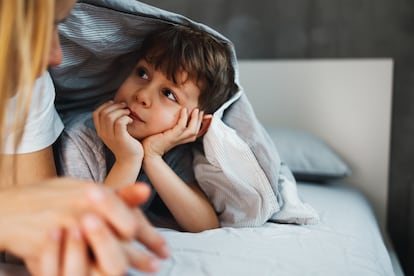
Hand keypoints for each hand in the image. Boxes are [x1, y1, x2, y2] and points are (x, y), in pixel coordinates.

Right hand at [0, 178, 168, 274]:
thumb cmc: (54, 197)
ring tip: (137, 272)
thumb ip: (117, 195)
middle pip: (121, 245)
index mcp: (94, 195)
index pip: (131, 221)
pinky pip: (74, 271)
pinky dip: (93, 274)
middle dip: (141, 258)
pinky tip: (102, 274)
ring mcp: (64, 233)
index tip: (163, 249)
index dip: (151, 237)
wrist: (11, 208)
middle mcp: (83, 213)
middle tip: (155, 266)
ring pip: (103, 262)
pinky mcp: (45, 250)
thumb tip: (147, 191)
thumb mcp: (85, 188)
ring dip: (124, 268)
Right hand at [93, 101, 143, 162]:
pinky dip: (125, 118)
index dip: (105, 105)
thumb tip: (116, 107)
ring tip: (128, 113)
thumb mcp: (116, 133)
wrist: (130, 161)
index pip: (96, 113)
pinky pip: (119, 122)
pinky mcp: (120, 139)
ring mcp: (111, 137)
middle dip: (115, 106)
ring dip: (121, 111)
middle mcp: (103, 134)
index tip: (114, 103)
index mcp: (101, 131)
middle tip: (125, 107)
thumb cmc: (126, 144)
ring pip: (110, 116)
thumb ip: (112, 123)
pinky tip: (131, 121)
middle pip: (104, 113)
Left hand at [142, 108, 203, 157]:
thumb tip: (172, 117)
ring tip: (195, 110)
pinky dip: (184, 118)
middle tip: (200, 110)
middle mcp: (182, 139)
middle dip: (201, 120)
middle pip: (197, 130)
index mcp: (182, 138)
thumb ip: (171, 126)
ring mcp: (178, 138)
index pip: (197, 132)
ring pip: (193, 129)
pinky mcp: (172, 136)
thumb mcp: (165, 132)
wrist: (148, 152)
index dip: (204, 124)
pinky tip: (184, 110)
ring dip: (195, 119)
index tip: (208, 116)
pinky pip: (181, 126)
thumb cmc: (154, 141)